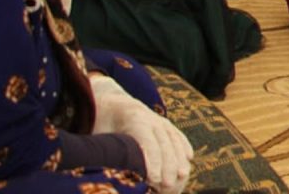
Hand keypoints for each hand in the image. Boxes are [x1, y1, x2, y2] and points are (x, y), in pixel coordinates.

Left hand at [91, 76, 192, 193]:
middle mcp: (152, 119)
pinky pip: (178, 135)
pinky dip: (184, 147)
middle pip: (164, 144)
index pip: (147, 142)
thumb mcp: (99, 135)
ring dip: (179, 160)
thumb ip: (104, 150)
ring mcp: (161, 121)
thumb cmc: (102, 123)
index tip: (154, 180)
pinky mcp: (166, 125)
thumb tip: (102, 171)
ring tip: (182, 177)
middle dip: (168, 166)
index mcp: (134, 120)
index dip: (152, 162)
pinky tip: (189, 159)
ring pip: (174, 140)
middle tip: (169, 185)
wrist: (113, 103)